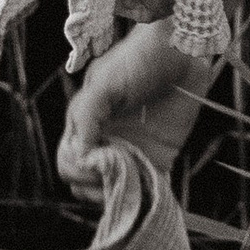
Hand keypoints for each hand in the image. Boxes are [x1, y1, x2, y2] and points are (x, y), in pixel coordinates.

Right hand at [56, 20, 211, 200]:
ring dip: (122, 194)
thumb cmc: (137, 60)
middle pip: (86, 185)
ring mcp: (131, 154)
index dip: (79, 169)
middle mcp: (104, 144)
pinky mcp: (159, 160)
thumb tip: (80, 155)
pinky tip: (151, 189)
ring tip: (136, 177)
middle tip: (119, 169)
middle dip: (97, 187)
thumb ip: (86, 115)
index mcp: (85, 127)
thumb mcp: (105, 81)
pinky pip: (147, 190)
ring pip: (115, 192)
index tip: (98, 159)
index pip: (68, 163)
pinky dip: (148, 197)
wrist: (181, 51)